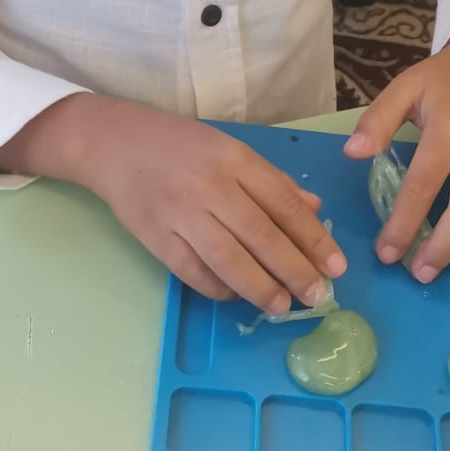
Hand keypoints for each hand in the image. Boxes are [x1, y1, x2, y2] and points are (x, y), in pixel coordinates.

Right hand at [0, 94, 346, 311]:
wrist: (114, 144)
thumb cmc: (179, 146)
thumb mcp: (229, 149)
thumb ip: (271, 180)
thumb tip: (314, 209)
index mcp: (235, 159)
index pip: (284, 204)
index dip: (314, 238)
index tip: (335, 265)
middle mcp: (210, 185)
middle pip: (261, 235)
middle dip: (294, 269)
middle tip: (317, 295)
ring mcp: (180, 213)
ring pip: (228, 258)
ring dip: (260, 288)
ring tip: (282, 306)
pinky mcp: (155, 236)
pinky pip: (192, 271)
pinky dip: (218, 288)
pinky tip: (236, 297)